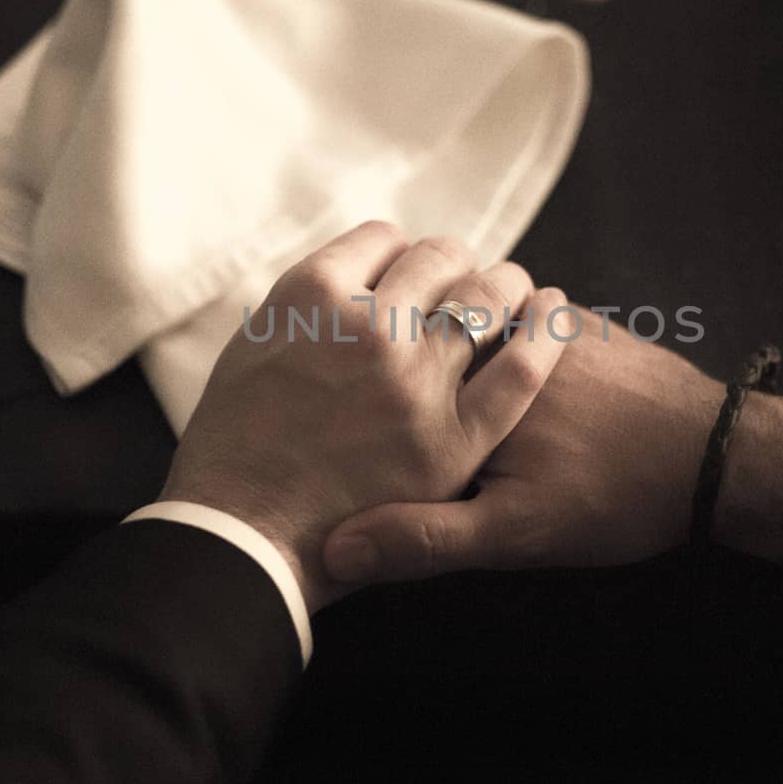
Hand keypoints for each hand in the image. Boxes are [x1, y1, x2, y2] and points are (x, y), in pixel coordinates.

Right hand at [159, 221, 572, 610]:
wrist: (241, 545)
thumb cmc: (229, 455)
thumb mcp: (248, 352)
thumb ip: (302, 309)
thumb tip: (348, 281)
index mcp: (312, 297)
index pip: (381, 238)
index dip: (398, 253)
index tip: (405, 271)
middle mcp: (370, 326)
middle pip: (438, 258)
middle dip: (453, 264)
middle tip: (461, 280)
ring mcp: (417, 381)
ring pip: (487, 297)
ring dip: (504, 284)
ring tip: (513, 291)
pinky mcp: (456, 438)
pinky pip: (522, 367)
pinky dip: (545, 331)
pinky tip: (553, 314)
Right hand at [323, 309, 782, 583]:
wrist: (718, 457)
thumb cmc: (614, 497)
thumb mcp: (513, 535)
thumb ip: (425, 536)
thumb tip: (335, 550)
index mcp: (473, 382)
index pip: (390, 360)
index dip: (363, 382)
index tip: (346, 404)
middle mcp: (506, 336)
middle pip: (432, 327)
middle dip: (413, 351)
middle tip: (399, 387)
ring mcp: (550, 321)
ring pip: (481, 315)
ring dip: (464, 339)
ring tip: (455, 386)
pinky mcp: (588, 324)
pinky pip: (528, 315)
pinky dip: (511, 335)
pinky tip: (518, 382)